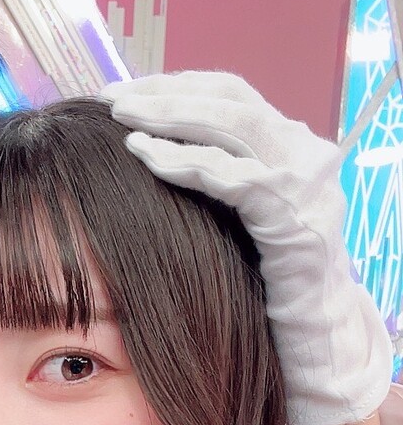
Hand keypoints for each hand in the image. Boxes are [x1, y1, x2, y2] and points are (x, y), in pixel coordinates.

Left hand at [102, 70, 393, 424]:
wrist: (314, 339)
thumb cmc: (263, 282)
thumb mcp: (235, 219)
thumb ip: (210, 181)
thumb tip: (144, 157)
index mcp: (288, 145)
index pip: (229, 93)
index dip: (174, 86)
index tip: (122, 91)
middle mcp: (304, 152)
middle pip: (230, 97)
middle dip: (165, 94)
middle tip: (110, 99)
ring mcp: (306, 184)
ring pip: (234, 125)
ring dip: (172, 118)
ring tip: (123, 121)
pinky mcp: (296, 221)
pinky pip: (238, 179)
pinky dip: (190, 164)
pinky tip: (148, 158)